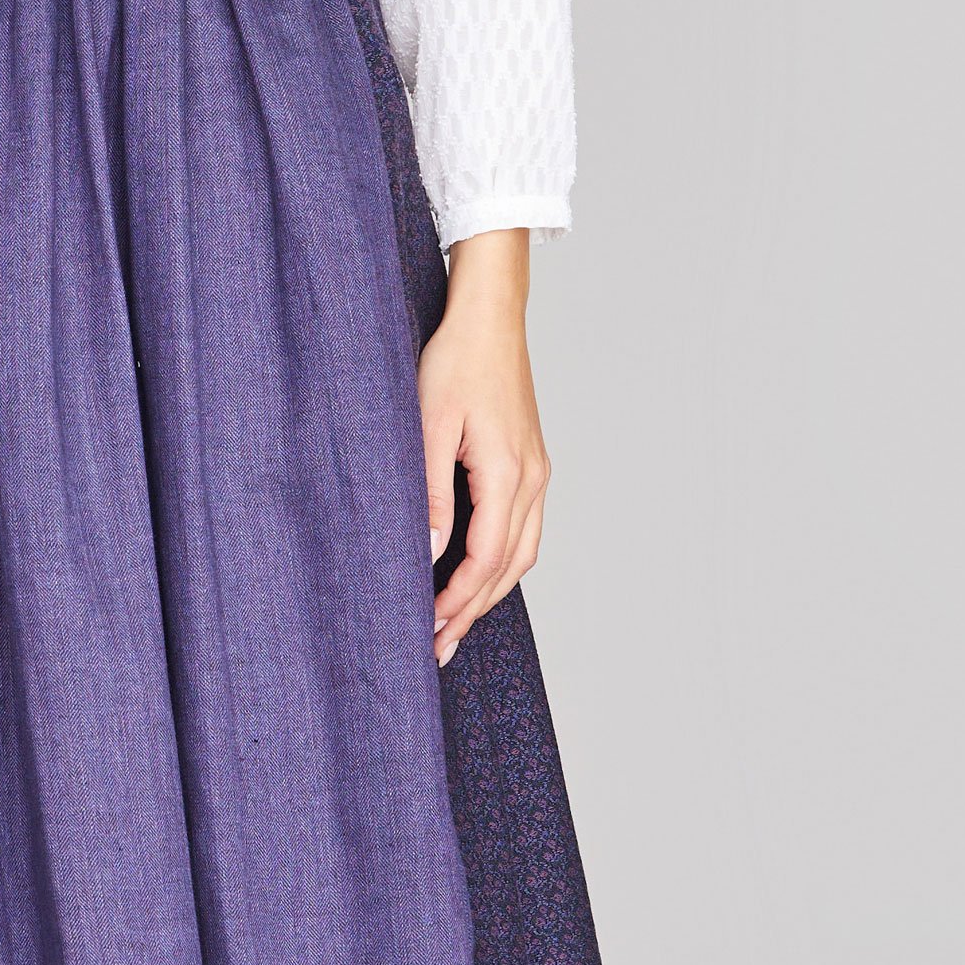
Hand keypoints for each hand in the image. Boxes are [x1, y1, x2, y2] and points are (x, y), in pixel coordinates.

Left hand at [418, 230, 548, 667]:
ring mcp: (536, 471)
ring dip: (490, 591)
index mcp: (507, 471)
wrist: (489, 318)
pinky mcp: (530, 462)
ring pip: (523, 552)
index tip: (429, 627)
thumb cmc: (454, 361)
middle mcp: (532, 477)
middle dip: (474, 610)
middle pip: (510, 566)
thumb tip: (429, 553)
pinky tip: (477, 574)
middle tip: (439, 646)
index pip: (487, 557)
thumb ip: (429, 491)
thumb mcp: (428, 423)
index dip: (459, 599)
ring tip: (455, 623)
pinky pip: (525, 528)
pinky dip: (502, 561)